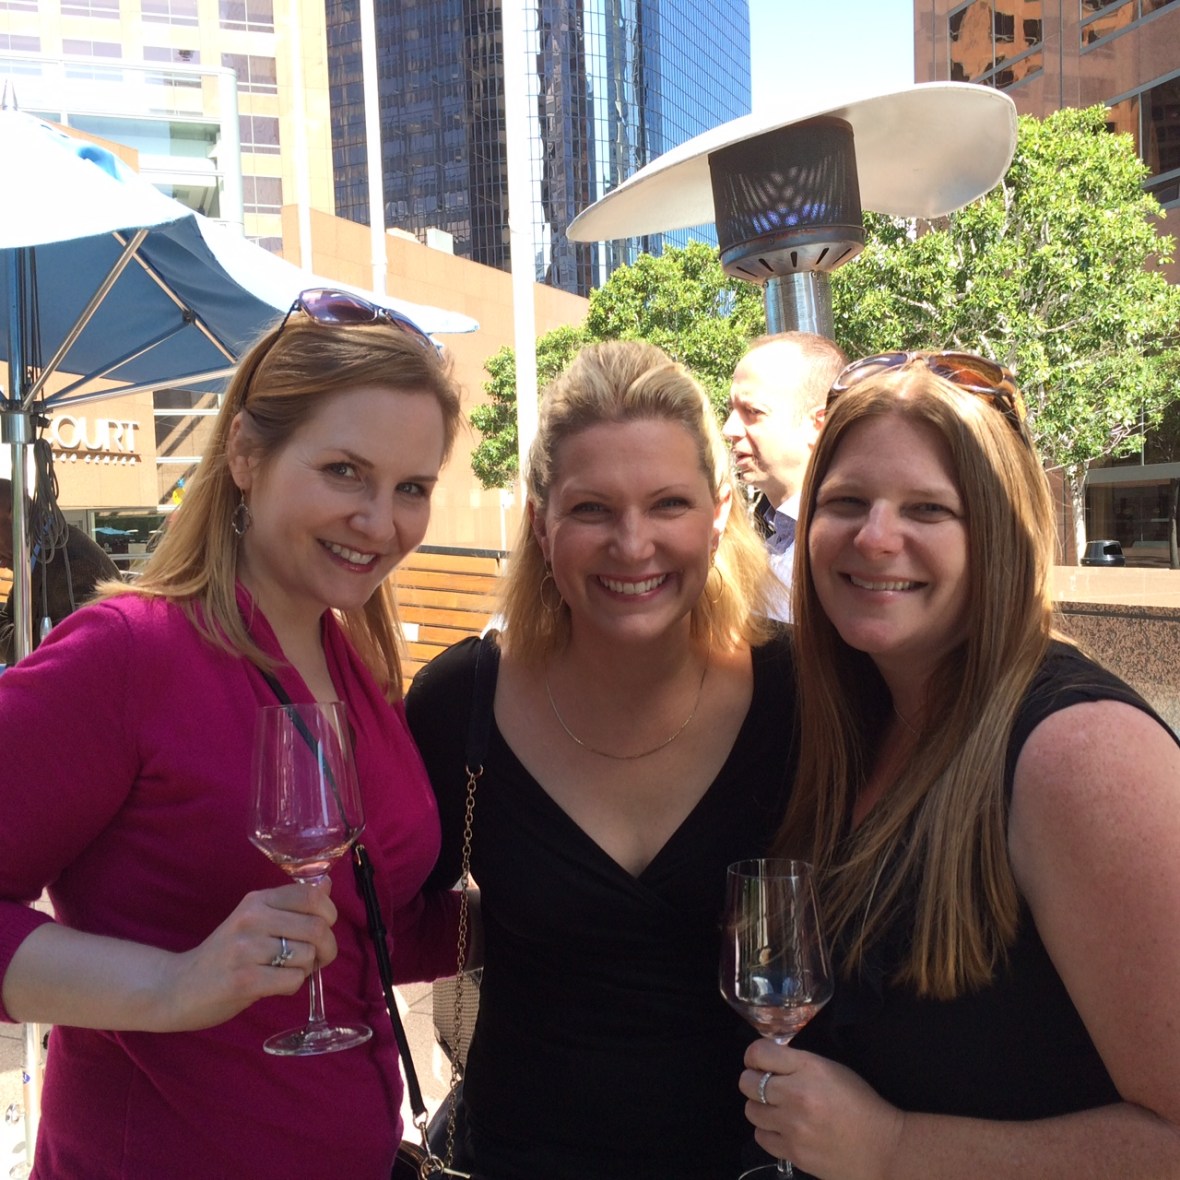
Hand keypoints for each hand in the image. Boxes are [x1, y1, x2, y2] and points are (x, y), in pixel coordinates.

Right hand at [158, 879, 338, 1030]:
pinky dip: (293, 986)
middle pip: (317, 927)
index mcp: (257, 900)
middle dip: (327, 948)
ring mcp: (246, 949)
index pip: (311, 895)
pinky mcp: (244, 980)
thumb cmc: (224, 954)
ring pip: (307, 956)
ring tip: (286, 971)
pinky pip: (293, 980)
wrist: (176, 987)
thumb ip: (290, 904)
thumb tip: (326, 884)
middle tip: (318, 958)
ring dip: (306, 969)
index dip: (330, 912)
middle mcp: (252, 919)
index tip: (325, 927)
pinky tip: (275, 985)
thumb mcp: (254, 919)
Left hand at [741, 1040, 904, 1179]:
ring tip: (778, 1110)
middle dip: (753, 1081)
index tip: (760, 1062)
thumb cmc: (860, 1104)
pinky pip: (761, 1137)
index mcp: (808, 1068)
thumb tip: (769, 1062)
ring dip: (761, 1108)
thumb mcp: (831, 1070)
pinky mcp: (793, 1152)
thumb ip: (798, 1064)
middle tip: (767, 1086)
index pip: (758, 1053)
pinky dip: (768, 1132)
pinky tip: (784, 1130)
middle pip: (747, 1082)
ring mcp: (792, 1126)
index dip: (755, 1056)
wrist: (883, 1148)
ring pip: (751, 1110)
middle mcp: (795, 1094)